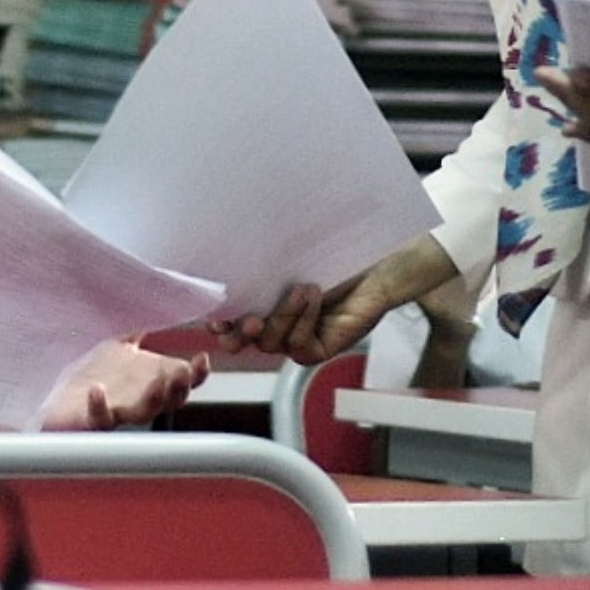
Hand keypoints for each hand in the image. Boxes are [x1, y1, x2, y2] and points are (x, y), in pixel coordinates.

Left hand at [38, 340, 208, 429]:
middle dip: (179, 388)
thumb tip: (156, 301)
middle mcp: (141, 399)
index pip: (184, 382)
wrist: (61, 397)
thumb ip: (139, 330)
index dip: (197, 374)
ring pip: (143, 413)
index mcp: (152, 380)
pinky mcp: (92, 419)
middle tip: (182, 374)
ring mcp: (119, 411)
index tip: (202, 358)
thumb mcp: (121, 346)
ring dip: (153, 401)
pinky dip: (100, 406)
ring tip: (156, 386)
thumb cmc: (95, 373)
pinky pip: (100, 418)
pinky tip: (97, 391)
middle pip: (171, 400)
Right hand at [215, 235, 461, 362]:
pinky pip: (299, 347)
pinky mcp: (319, 349)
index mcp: (262, 302)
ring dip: (281, 317)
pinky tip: (312, 296)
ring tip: (298, 289)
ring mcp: (297, 338)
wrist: (378, 262)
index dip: (217, 320)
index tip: (211, 314)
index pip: (229, 318)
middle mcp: (276, 324)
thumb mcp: (291, 254)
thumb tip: (231, 239)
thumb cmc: (335, 253)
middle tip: (240, 322)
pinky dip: (303, 322)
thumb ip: (262, 257)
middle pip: (243, 340)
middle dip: (236, 334)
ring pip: (271, 343)